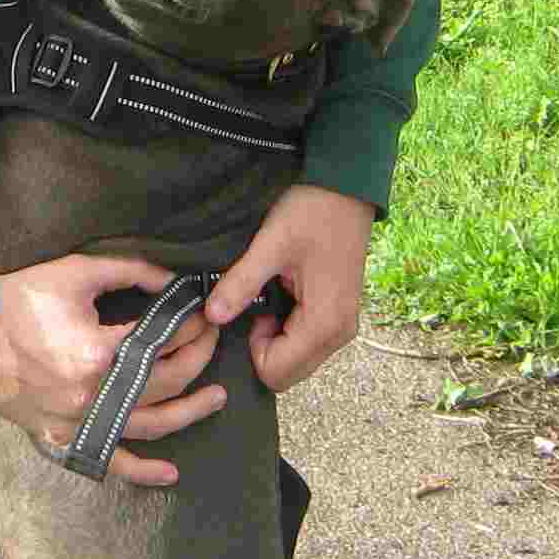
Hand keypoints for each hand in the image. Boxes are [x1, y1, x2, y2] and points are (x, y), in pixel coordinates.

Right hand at [0, 253, 224, 489]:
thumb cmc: (13, 298)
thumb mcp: (75, 272)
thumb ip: (130, 271)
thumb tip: (174, 281)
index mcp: (98, 353)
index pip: (164, 340)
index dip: (190, 323)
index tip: (202, 310)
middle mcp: (94, 396)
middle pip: (165, 382)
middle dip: (198, 357)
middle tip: (215, 339)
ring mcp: (78, 423)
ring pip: (149, 426)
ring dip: (189, 413)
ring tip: (216, 398)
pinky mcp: (61, 438)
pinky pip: (108, 462)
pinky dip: (141, 472)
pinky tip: (170, 474)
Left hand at [208, 184, 375, 394]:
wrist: (347, 185)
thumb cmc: (313, 211)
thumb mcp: (270, 245)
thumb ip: (240, 284)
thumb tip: (211, 316)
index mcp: (325, 323)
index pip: (277, 373)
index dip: (252, 347)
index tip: (250, 307)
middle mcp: (339, 334)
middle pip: (288, 373)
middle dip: (263, 347)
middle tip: (256, 302)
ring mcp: (342, 325)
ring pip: (296, 358)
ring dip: (275, 336)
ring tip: (268, 293)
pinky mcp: (340, 314)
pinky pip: (306, 340)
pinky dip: (287, 327)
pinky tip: (282, 292)